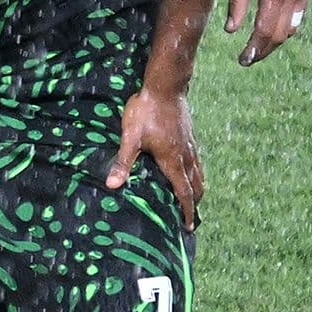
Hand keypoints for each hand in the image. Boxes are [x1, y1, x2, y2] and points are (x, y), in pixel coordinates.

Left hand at [106, 85, 204, 226]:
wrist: (165, 87)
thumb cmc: (146, 110)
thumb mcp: (130, 137)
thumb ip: (124, 161)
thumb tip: (112, 185)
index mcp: (172, 160)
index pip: (184, 192)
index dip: (187, 210)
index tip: (188, 225)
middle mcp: (185, 155)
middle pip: (196, 185)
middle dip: (194, 202)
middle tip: (190, 217)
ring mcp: (190, 145)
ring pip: (198, 172)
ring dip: (197, 188)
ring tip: (193, 199)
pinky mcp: (189, 136)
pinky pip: (196, 160)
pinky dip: (196, 173)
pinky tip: (190, 171)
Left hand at [227, 0, 311, 64]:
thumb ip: (237, 1)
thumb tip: (232, 31)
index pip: (265, 32)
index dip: (254, 50)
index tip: (243, 60)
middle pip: (281, 35)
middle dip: (265, 50)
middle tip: (248, 58)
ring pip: (292, 26)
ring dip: (276, 40)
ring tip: (259, 45)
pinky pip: (299, 13)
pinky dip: (286, 24)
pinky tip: (271, 25)